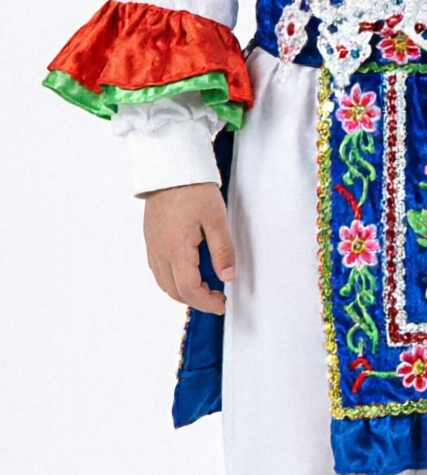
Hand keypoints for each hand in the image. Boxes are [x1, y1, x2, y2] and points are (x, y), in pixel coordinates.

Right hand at [143, 182, 235, 314]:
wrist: (170, 169)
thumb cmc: (194, 190)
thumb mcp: (217, 219)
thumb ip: (223, 250)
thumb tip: (227, 277)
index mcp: (176, 248)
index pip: (188, 289)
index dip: (206, 302)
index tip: (222, 304)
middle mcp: (159, 251)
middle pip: (174, 290)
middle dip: (196, 300)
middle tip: (217, 298)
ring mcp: (152, 246)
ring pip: (163, 282)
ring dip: (183, 292)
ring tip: (206, 289)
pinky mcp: (150, 239)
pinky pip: (158, 269)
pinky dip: (172, 280)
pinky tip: (189, 273)